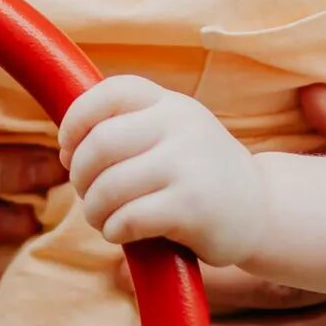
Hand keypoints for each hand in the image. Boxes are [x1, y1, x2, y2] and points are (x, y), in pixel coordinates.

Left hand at [60, 77, 269, 266]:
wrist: (260, 210)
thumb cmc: (197, 175)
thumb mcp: (172, 134)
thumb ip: (128, 128)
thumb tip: (65, 146)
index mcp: (170, 104)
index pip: (110, 92)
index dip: (76, 120)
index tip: (68, 149)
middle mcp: (181, 127)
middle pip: (100, 143)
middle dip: (79, 174)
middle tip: (86, 193)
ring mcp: (189, 165)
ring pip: (109, 185)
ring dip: (93, 209)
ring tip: (102, 218)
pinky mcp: (192, 207)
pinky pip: (128, 218)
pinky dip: (113, 230)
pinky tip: (122, 233)